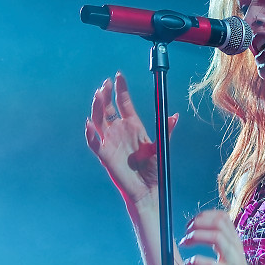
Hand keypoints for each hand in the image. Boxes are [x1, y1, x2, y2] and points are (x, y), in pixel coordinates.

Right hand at [85, 72, 177, 209]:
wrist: (149, 188)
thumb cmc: (154, 168)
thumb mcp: (161, 146)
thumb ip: (166, 130)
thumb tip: (174, 116)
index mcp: (133, 125)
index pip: (123, 102)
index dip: (120, 89)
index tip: (118, 75)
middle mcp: (120, 131)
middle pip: (108, 108)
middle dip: (105, 95)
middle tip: (105, 83)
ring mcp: (111, 142)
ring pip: (99, 121)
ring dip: (97, 108)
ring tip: (98, 96)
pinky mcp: (105, 155)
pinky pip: (94, 143)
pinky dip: (91, 134)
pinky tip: (89, 124)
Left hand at [180, 210, 262, 264]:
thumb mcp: (229, 255)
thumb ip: (220, 241)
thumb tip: (200, 228)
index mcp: (235, 241)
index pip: (222, 216)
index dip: (203, 216)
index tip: (190, 224)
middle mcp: (235, 248)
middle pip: (218, 223)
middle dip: (198, 223)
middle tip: (186, 232)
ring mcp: (233, 262)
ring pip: (217, 237)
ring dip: (196, 236)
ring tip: (184, 242)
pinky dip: (198, 260)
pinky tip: (189, 262)